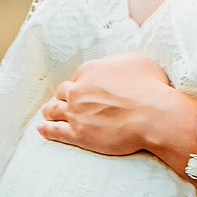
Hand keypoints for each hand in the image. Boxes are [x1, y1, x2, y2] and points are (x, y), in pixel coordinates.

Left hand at [37, 53, 196, 175]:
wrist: (155, 116)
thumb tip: (113, 66)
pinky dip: (47, 129)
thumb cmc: (151, 88)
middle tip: (66, 102)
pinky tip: (42, 129)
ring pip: (53, 110)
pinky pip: (54, 131)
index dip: (81, 85)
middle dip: (64, 96)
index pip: (78, 77)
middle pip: (63, 92)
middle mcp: (78, 90)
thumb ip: (118, 62)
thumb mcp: (137, 62)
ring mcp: (76, 113)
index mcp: (90, 71)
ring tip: (49, 114)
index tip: (85, 91)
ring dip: (50, 111)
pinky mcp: (78, 134)